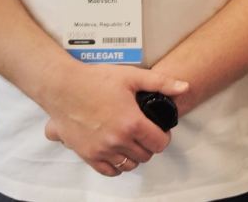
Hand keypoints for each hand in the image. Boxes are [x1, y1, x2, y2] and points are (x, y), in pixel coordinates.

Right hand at [40, 64, 188, 176]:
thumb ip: (160, 83)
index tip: (159, 131)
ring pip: (129, 165)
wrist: (63, 87)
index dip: (163, 137)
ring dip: (134, 156)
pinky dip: (116, 166)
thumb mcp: (131, 76)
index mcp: (132, 122)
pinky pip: (109, 171)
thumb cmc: (94, 80)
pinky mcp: (88, 154)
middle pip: (145, 155)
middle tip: (145, 134)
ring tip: (131, 143)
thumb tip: (184, 87)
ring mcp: (102, 149)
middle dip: (149, 145)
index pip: (159, 143)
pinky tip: (117, 153)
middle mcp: (118, 139)